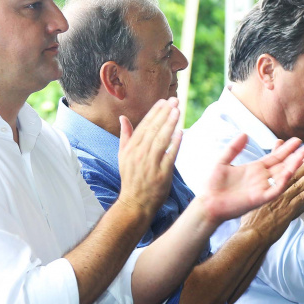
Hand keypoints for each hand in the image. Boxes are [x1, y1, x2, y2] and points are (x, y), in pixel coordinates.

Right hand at [116, 98, 181, 217]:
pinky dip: (175, 144)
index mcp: (131, 148)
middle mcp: (139, 154)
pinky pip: (169, 156)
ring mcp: (150, 164)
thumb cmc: (131, 178)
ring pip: (161, 140)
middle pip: (154, 130)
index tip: (163, 101)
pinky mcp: (161, 174)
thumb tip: (123, 118)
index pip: (144, 126)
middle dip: (164, 113)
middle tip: (174, 100)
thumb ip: (125, 136)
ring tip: (178, 111)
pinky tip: (181, 132)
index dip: (155, 112)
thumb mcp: (123, 156)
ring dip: (170, 124)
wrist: (135, 202)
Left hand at [199, 135, 303, 222]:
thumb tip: (244, 133)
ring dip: (293, 166)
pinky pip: (275, 190)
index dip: (285, 149)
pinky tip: (289, 171)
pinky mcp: (259, 198)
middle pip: (282, 165)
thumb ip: (234, 148)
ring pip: (282, 176)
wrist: (207, 203)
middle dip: (295, 156)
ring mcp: (261, 188)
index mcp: (254, 169)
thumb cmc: (213, 185)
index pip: (274, 157)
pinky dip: (283, 181)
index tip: (297, 140)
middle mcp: (261, 178)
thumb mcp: (223, 161)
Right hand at [241, 158, 303, 241]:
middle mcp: (276, 192)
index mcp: (267, 188)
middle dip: (303, 165)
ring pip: (298, 185)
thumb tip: (265, 182)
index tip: (298, 155)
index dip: (291, 162)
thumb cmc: (252, 218)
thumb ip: (261, 188)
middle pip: (291, 175)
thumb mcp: (254, 199)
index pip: (280, 172)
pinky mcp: (289, 211)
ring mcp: (283, 201)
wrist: (253, 234)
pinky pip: (302, 199)